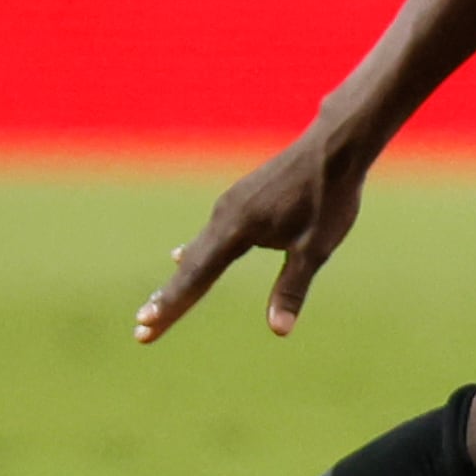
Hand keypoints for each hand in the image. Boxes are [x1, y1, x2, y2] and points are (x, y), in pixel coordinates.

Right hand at [136, 123, 372, 343]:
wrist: (334, 146)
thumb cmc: (328, 197)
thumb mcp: (315, 248)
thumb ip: (292, 288)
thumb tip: (279, 330)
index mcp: (237, 229)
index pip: (196, 277)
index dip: (172, 305)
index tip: (144, 327)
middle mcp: (224, 215)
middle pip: (190, 266)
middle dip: (167, 299)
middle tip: (141, 329)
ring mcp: (230, 204)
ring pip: (198, 249)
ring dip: (179, 279)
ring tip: (157, 305)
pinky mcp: (240, 199)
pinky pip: (209, 234)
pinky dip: (194, 255)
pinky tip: (181, 257)